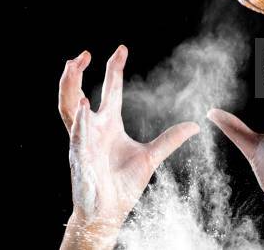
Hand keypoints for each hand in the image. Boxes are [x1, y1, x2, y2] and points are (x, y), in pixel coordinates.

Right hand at [59, 45, 198, 248]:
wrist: (109, 213)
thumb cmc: (123, 185)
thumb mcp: (151, 156)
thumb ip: (170, 139)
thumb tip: (194, 126)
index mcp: (108, 124)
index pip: (111, 90)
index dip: (115, 68)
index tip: (121, 49)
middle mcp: (92, 128)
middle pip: (78, 94)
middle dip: (76, 73)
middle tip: (82, 54)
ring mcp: (83, 141)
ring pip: (69, 109)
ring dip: (70, 87)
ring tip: (73, 67)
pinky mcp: (81, 158)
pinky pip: (79, 137)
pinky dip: (80, 122)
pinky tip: (84, 108)